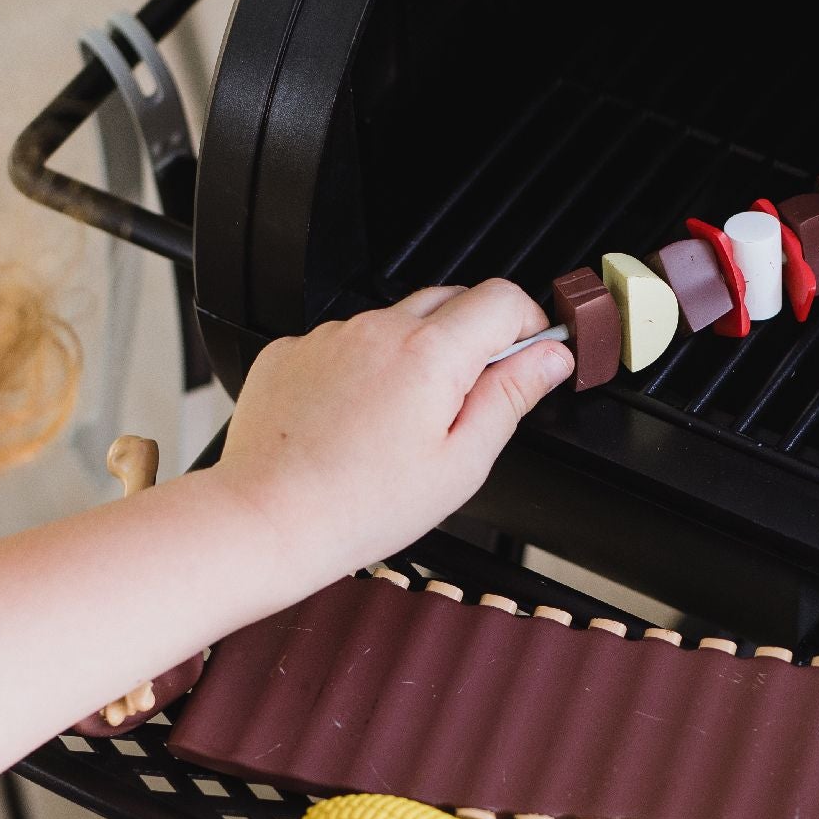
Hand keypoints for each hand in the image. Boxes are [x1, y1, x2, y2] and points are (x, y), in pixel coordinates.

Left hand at [215, 279, 572, 586]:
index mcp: (429, 354)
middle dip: (473, 337)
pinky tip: (353, 423)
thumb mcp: (461, 463)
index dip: (528, 323)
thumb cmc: (360, 506)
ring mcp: (329, 336)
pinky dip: (360, 370)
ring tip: (398, 426)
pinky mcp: (291, 351)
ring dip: (413, 355)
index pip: (502, 298)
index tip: (529, 355)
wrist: (268, 520)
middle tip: (466, 403)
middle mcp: (377, 329)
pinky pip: (344, 344)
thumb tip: (550, 357)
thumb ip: (510, 397)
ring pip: (394, 323)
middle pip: (450, 299)